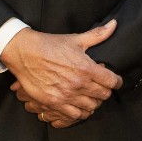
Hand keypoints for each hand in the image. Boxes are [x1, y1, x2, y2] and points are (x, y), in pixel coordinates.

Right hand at [1, 20, 123, 122]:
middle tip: (101, 88)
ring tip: (90, 97)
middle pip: (103, 96)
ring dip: (93, 103)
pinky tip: (78, 106)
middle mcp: (79, 84)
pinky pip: (74, 115)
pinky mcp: (54, 103)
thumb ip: (98, 35)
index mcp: (87, 68)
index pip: (112, 81)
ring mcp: (66, 95)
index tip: (115, 81)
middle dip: (105, 92)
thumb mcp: (76, 39)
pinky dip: (79, 112)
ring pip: (91, 107)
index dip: (117, 81)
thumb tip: (114, 24)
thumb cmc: (50, 45)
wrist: (24, 53)